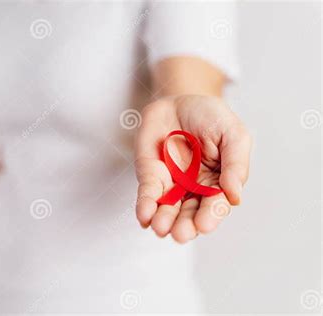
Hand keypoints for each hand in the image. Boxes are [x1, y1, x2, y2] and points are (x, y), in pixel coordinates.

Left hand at [135, 95, 251, 242]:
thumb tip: (235, 196)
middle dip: (185, 225)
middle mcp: (194, 189)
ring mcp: (171, 184)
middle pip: (190, 213)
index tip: (204, 225)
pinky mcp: (150, 175)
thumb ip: (236, 164)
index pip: (215, 205)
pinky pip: (147, 193)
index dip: (210, 216)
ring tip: (161, 228)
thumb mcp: (233, 134)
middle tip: (181, 234)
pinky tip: (144, 216)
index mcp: (218, 183)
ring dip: (163, 220)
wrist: (181, 100)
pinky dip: (145, 205)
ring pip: (167, 208)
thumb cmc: (211, 118)